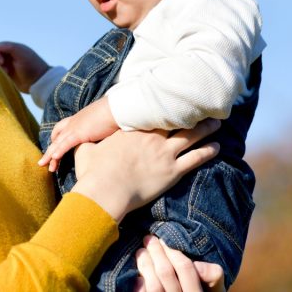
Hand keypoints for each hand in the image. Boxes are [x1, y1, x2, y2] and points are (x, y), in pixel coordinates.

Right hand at [0, 41, 48, 92]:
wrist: (39, 81)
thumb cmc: (31, 66)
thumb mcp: (20, 53)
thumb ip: (8, 47)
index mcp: (15, 48)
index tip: (1, 61)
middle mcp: (12, 55)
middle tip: (4, 68)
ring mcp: (11, 65)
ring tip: (6, 73)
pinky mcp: (11, 74)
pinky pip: (1, 71)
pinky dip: (1, 73)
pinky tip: (7, 76)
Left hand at [39, 97, 118, 171]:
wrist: (117, 108)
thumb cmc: (114, 114)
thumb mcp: (102, 121)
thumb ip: (98, 128)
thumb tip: (102, 134)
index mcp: (78, 118)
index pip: (62, 127)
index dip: (56, 137)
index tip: (53, 145)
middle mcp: (73, 122)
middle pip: (56, 137)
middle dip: (49, 150)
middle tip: (43, 161)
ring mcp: (75, 127)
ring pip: (57, 143)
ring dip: (49, 155)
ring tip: (43, 165)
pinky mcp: (79, 133)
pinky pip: (65, 145)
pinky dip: (58, 152)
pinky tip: (53, 159)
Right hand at [70, 118, 220, 221]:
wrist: (105, 192)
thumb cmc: (93, 172)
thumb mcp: (85, 151)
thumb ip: (85, 143)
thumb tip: (75, 140)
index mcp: (133, 130)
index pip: (154, 112)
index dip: (167, 105)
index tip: (175, 99)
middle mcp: (152, 137)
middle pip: (178, 120)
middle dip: (192, 112)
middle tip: (203, 107)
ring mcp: (164, 154)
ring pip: (192, 136)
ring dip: (206, 129)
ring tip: (216, 123)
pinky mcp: (173, 172)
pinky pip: (196, 159)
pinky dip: (208, 152)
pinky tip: (217, 148)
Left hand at [134, 235, 224, 291]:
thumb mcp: (214, 288)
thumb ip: (212, 275)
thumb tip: (196, 263)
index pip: (186, 268)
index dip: (173, 251)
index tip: (164, 238)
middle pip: (166, 273)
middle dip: (156, 252)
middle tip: (148, 238)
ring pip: (154, 285)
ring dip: (145, 264)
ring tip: (141, 252)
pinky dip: (139, 285)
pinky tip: (137, 276)